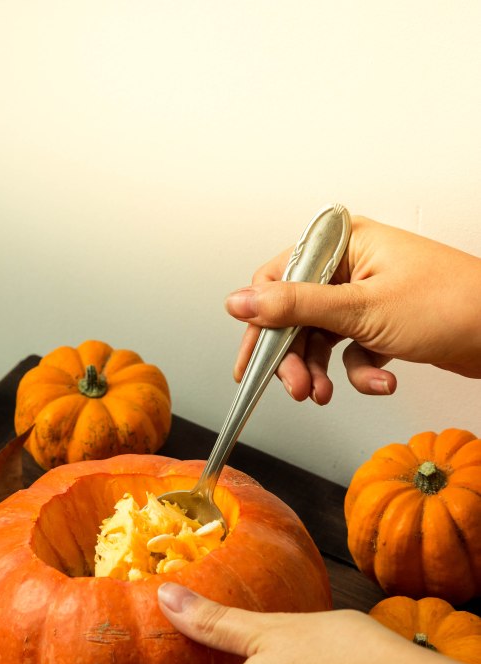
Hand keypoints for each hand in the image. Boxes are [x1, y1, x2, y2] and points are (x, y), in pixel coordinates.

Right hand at [226, 215, 480, 404]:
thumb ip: (294, 306)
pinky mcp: (381, 322)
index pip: (277, 279)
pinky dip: (361, 371)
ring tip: (328, 394)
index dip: (261, 322)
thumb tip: (238, 301)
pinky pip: (351, 351)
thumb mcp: (360, 309)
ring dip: (322, 371)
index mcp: (342, 244)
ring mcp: (366, 295)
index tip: (254, 361)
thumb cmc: (450, 304)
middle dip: (294, 358)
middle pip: (295, 315)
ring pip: (320, 339)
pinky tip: (382, 378)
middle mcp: (350, 265)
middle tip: (296, 388)